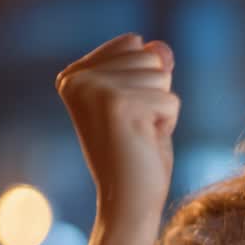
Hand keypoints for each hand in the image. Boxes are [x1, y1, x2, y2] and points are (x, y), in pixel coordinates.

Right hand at [56, 33, 179, 227]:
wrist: (127, 201)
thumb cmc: (137, 152)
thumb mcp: (144, 99)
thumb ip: (150, 66)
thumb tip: (160, 47)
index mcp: (73, 74)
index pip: (133, 43)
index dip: (144, 81)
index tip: (124, 113)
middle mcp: (77, 78)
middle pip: (149, 56)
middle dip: (155, 93)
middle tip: (135, 127)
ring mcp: (95, 89)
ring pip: (162, 76)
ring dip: (162, 109)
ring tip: (139, 134)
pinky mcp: (118, 104)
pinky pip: (171, 100)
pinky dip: (168, 124)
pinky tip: (144, 142)